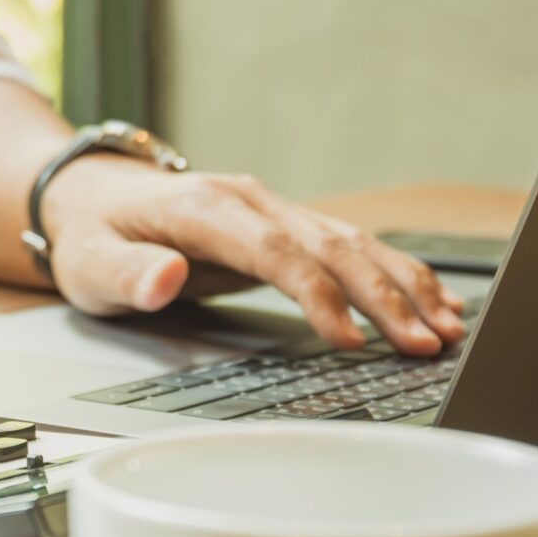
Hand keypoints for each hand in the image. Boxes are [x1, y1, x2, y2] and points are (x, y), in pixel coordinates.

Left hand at [41, 157, 466, 353]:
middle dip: (383, 296)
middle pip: (328, 245)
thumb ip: (127, 275)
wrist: (90, 193)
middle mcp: (247, 199)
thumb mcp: (90, 263)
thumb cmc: (91, 234)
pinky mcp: (282, 224)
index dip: (317, 294)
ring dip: (401, 284)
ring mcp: (270, 207)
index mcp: (204, 207)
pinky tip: (431, 300)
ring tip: (448, 328)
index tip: (349, 340)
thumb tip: (164, 279)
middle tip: (427, 344)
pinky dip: (391, 272)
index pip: (275, 251)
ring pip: (350, 242)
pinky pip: (346, 246)